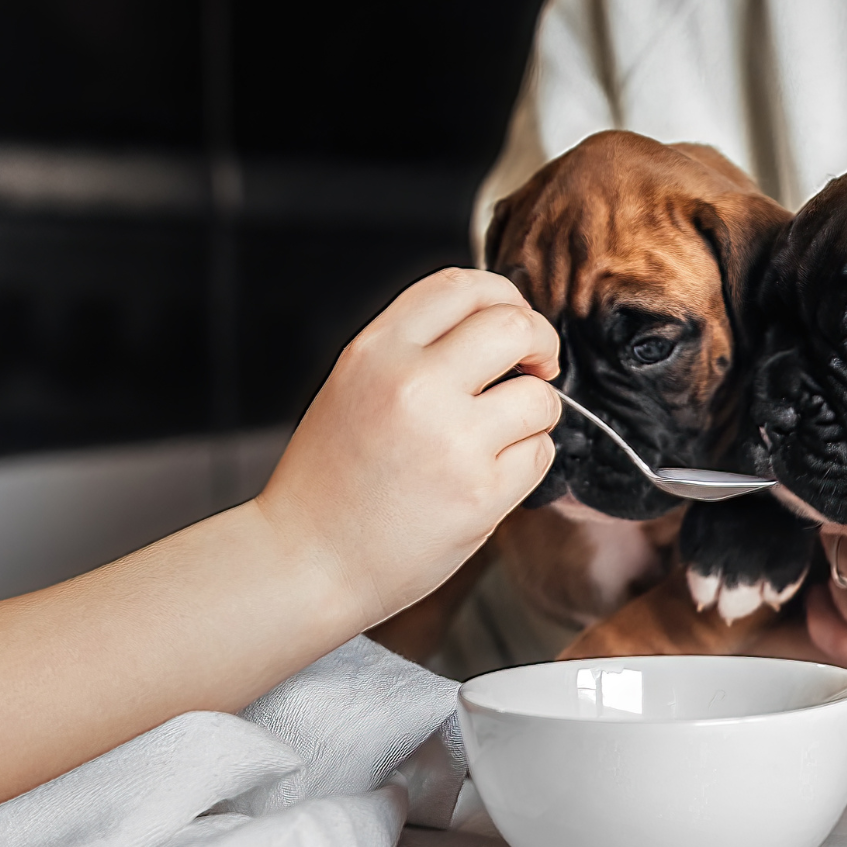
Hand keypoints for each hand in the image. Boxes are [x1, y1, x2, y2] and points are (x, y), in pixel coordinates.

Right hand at [255, 268, 562, 627]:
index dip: (505, 296)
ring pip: (541, 397)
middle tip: (536, 369)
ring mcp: (451, 439)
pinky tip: (485, 479)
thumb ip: (416, 351)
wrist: (305, 560)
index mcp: (377, 350)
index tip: (516, 325)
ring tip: (496, 439)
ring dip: (533, 415)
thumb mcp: (354, 386)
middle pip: (516, 326)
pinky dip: (525, 464)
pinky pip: (540, 454)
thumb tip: (499, 324)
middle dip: (542, 343)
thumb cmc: (333, 480)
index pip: (464, 286)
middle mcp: (413, 385)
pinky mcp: (480, 493)